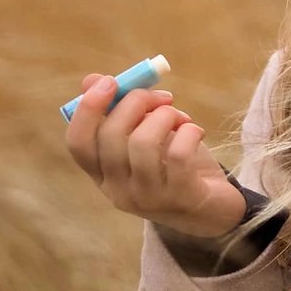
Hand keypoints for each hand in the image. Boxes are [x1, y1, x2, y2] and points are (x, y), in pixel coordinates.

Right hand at [64, 74, 246, 236]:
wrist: (213, 209)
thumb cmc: (175, 166)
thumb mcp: (146, 136)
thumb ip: (120, 111)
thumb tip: (92, 80)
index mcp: (102, 175)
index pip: (78, 143)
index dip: (88, 109)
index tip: (109, 81)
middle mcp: (117, 190)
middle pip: (111, 136)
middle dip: (137, 102)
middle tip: (162, 96)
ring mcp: (147, 198)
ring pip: (143, 142)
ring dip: (166, 116)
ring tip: (180, 118)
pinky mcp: (179, 198)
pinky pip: (178, 153)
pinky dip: (189, 131)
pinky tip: (195, 132)